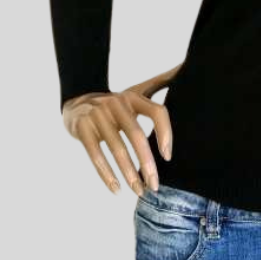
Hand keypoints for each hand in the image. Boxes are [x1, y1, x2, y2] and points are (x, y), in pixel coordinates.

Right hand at [62, 62, 182, 195]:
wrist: (76, 101)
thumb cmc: (115, 104)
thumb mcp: (137, 91)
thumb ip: (161, 82)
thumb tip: (185, 68)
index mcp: (133, 97)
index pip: (157, 112)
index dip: (165, 134)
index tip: (168, 158)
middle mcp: (115, 103)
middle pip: (136, 135)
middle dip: (147, 164)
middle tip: (155, 185)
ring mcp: (97, 115)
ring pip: (117, 149)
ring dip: (129, 174)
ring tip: (139, 190)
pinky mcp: (82, 128)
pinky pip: (96, 155)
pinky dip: (106, 174)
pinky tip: (116, 189)